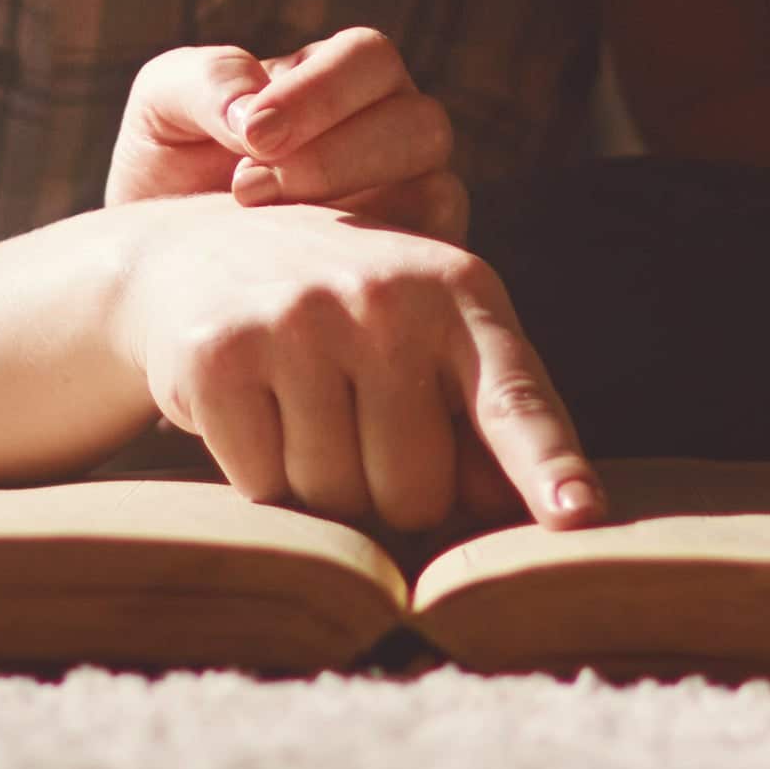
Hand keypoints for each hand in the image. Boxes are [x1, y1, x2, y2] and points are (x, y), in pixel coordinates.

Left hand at [104, 27, 463, 238]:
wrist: (160, 267)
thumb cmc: (169, 174)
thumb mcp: (162, 109)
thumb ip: (204, 80)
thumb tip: (255, 108)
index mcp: (342, 80)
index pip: (371, 58)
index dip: (321, 91)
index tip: (253, 133)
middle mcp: (391, 136)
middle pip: (420, 122)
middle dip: (335, 154)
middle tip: (249, 186)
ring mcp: (411, 206)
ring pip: (437, 188)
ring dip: (351, 206)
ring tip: (265, 228)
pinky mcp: (414, 275)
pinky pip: (435, 266)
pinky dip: (376, 265)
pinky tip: (301, 274)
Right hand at [110, 200, 598, 538]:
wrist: (189, 253)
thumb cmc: (335, 312)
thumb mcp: (421, 333)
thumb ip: (480, 413)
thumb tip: (538, 509)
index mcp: (456, 290)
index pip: (514, 400)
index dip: (547, 466)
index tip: (580, 515)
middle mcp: (383, 297)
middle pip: (416, 492)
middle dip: (388, 495)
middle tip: (354, 427)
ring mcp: (299, 320)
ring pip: (336, 500)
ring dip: (318, 486)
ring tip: (299, 410)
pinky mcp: (222, 355)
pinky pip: (264, 488)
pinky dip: (258, 473)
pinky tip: (251, 410)